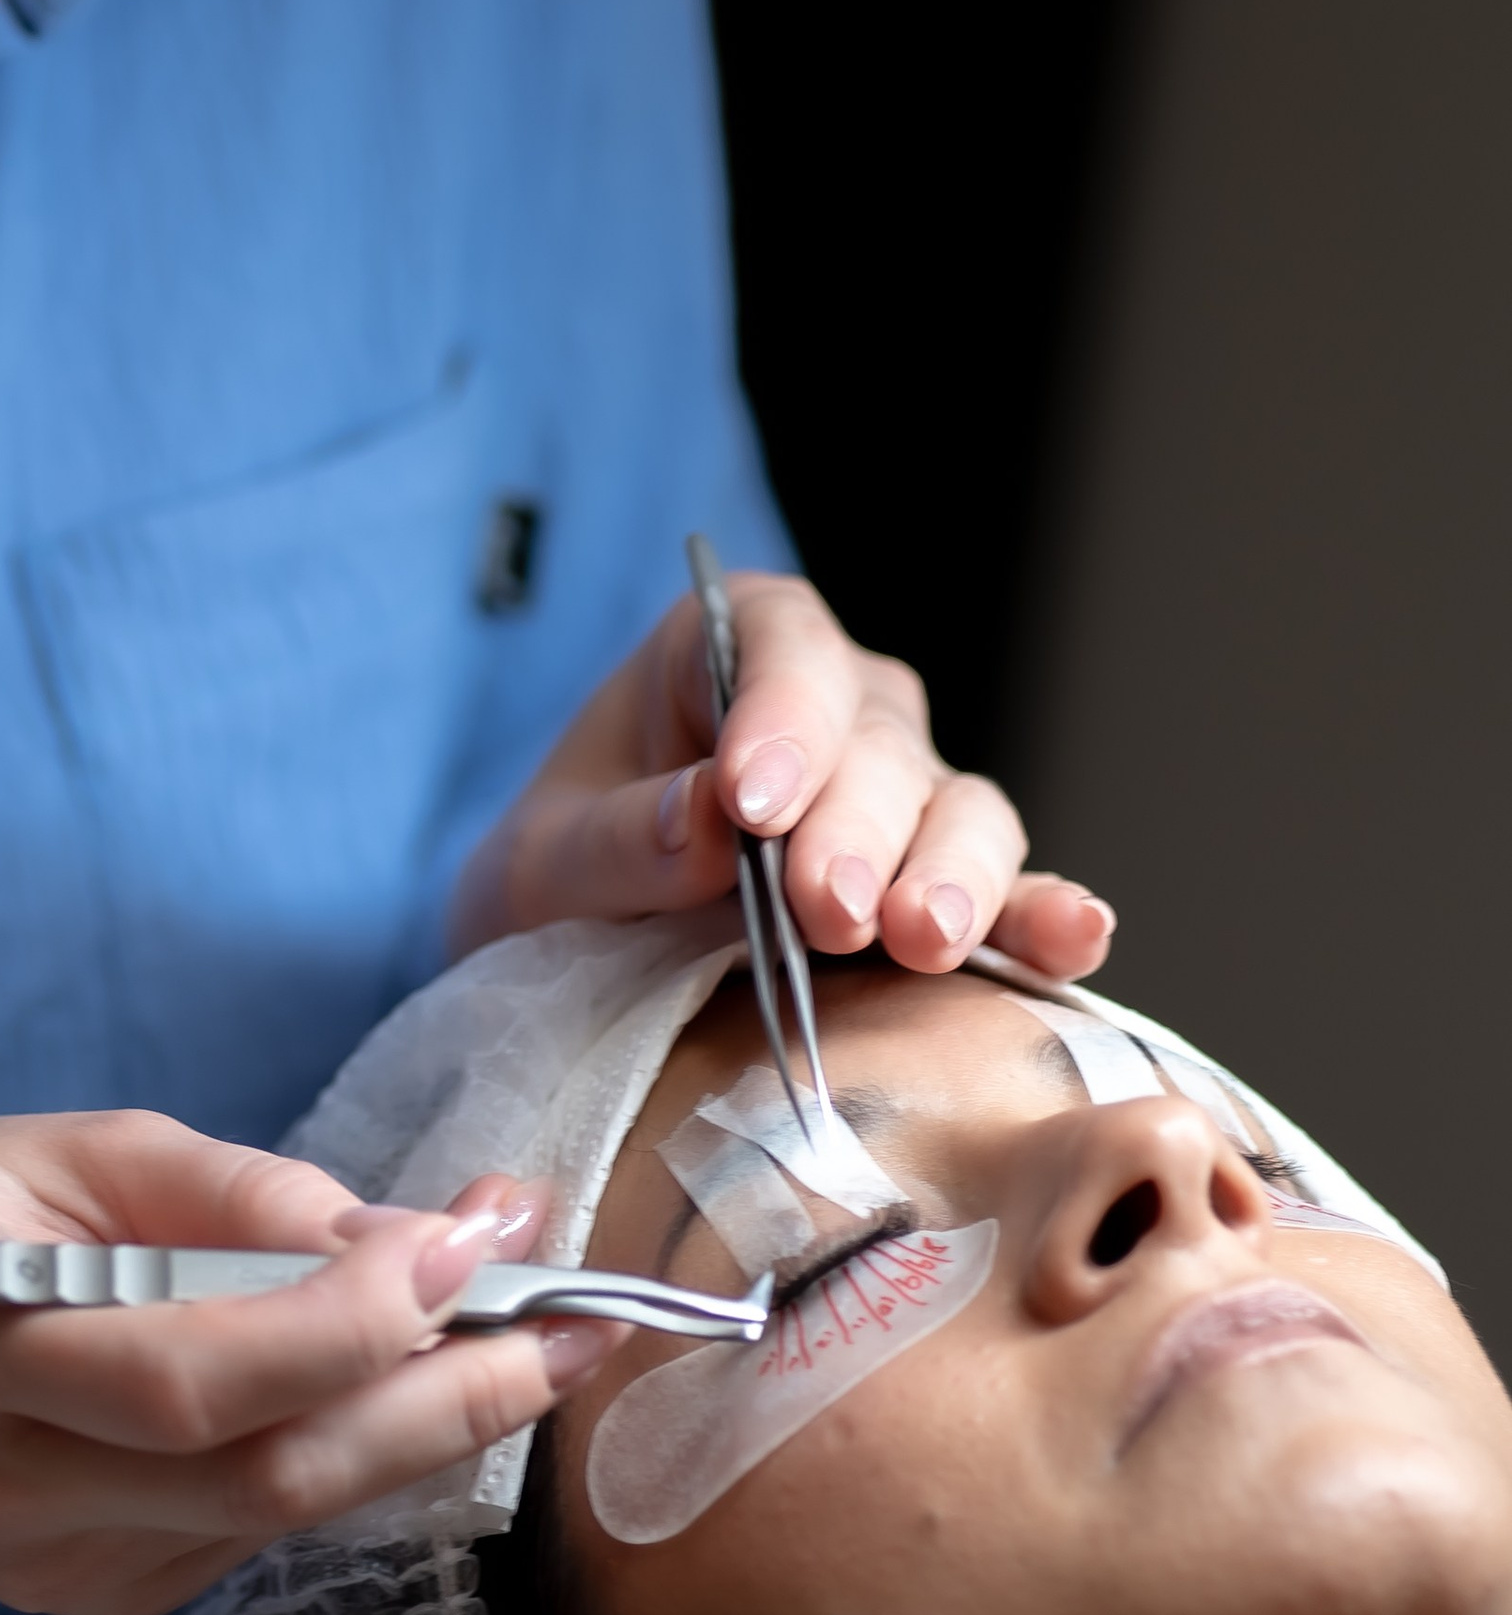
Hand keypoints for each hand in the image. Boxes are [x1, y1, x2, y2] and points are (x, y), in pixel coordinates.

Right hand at [0, 1120, 618, 1614]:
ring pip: (282, 1520)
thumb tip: (396, 1232)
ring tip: (536, 1345)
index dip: (353, 1316)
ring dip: (429, 1431)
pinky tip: (399, 1390)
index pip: (191, 1371)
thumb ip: (217, 1191)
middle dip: (447, 1398)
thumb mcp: (39, 1148)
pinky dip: (346, 1458)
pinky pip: (254, 1533)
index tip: (473, 1235)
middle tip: (579, 1322)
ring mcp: (49, 1566)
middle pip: (266, 1473)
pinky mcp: (92, 1603)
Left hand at [450, 567, 1112, 978]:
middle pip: (879, 743)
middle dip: (854, 826)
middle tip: (823, 906)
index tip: (750, 803)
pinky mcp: (944, 891)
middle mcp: (839, 708)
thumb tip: (705, 818)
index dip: (781, 717)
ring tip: (922, 939)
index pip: (781, 649)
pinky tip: (1075, 939)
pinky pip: (1012, 896)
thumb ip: (613, 841)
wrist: (578, 966)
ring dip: (951, 876)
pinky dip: (1046, 918)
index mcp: (730, 650)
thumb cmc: (560, 883)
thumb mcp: (539, 867)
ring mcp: (904, 799)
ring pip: (962, 812)